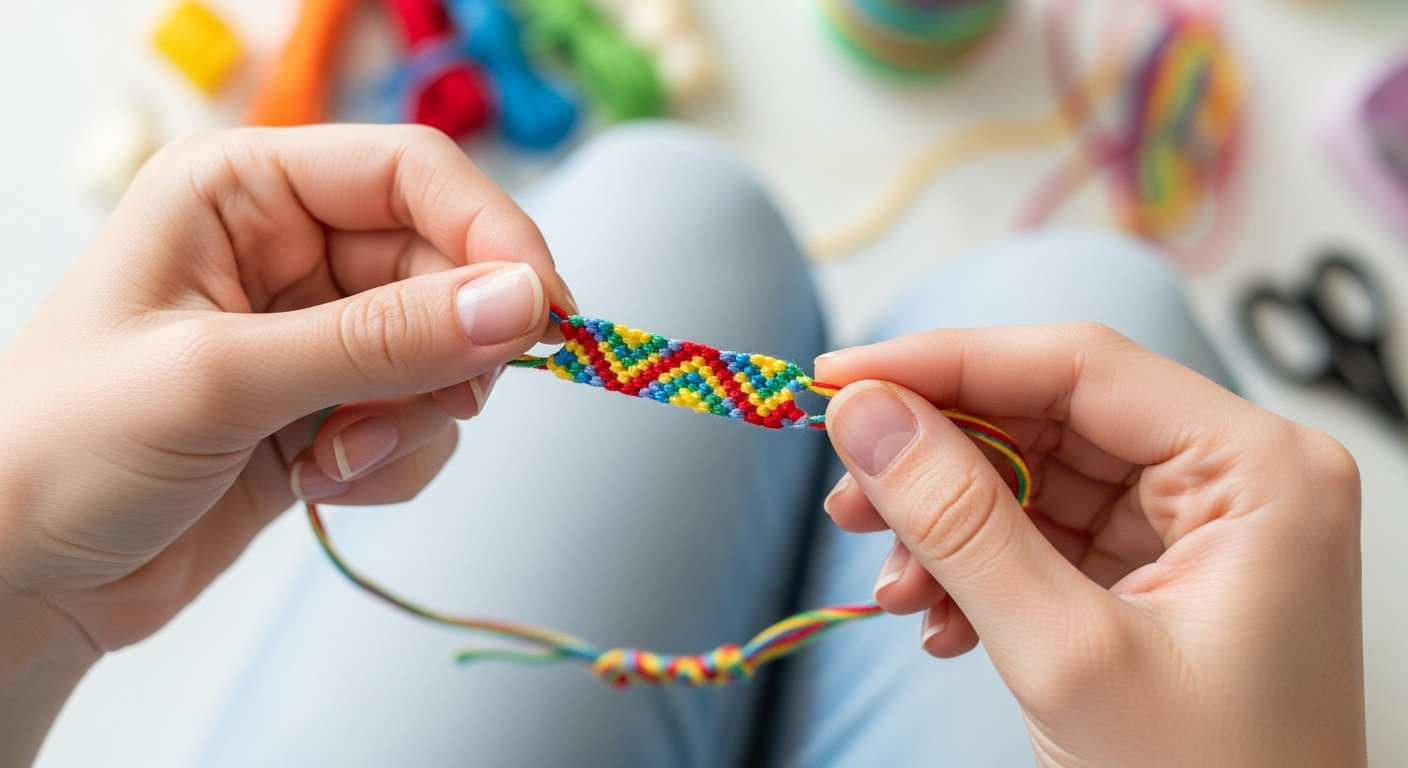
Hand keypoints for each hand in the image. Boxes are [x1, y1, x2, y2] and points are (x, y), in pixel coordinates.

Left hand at [0, 125, 572, 765]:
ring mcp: (313, 330)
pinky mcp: (330, 404)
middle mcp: (287, 247)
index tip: (547, 313)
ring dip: (414, 419)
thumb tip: (522, 304)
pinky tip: (320, 481)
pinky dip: (395, 460)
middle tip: (436, 408)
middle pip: (445, 269)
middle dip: (446, 353)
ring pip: (446, 352)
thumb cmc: (63, 451)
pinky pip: (423, 417)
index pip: (413, 173)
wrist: (18, 581)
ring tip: (332, 459)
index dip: (493, 234)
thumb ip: (382, 341)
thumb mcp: (223, 380)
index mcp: (242, 190)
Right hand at [819, 323, 1364, 766]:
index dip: (943, 362)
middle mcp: (1236, 479)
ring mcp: (1199, 527)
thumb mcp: (1067, 653)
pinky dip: (978, 567)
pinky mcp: (1160, 573)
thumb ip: (959, 522)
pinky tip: (936, 617)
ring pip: (1035, 475)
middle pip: (1049, 416)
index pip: (1074, 366)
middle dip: (937, 458)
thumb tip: (865, 416)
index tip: (837, 380)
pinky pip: (1045, 533)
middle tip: (848, 492)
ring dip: (947, 525)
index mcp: (1258, 471)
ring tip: (894, 585)